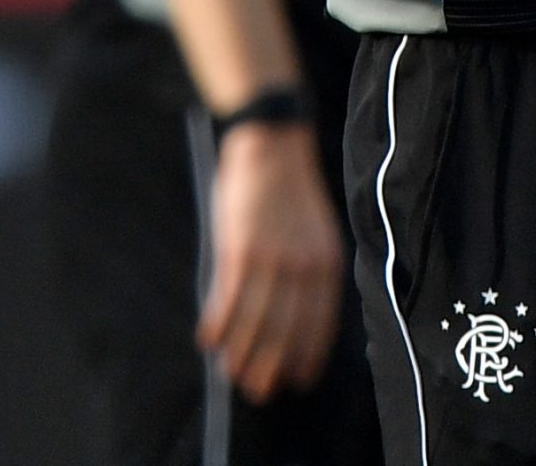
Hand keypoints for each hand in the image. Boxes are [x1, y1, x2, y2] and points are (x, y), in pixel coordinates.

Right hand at [196, 122, 343, 403]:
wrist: (274, 145)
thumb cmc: (289, 193)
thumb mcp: (312, 232)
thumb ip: (307, 269)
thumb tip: (295, 310)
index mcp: (327, 259)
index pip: (321, 319)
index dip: (309, 352)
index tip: (301, 380)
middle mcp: (304, 262)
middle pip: (288, 327)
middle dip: (274, 363)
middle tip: (260, 391)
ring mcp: (273, 256)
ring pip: (257, 319)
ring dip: (243, 352)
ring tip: (232, 375)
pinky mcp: (242, 247)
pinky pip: (229, 296)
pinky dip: (219, 322)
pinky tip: (208, 342)